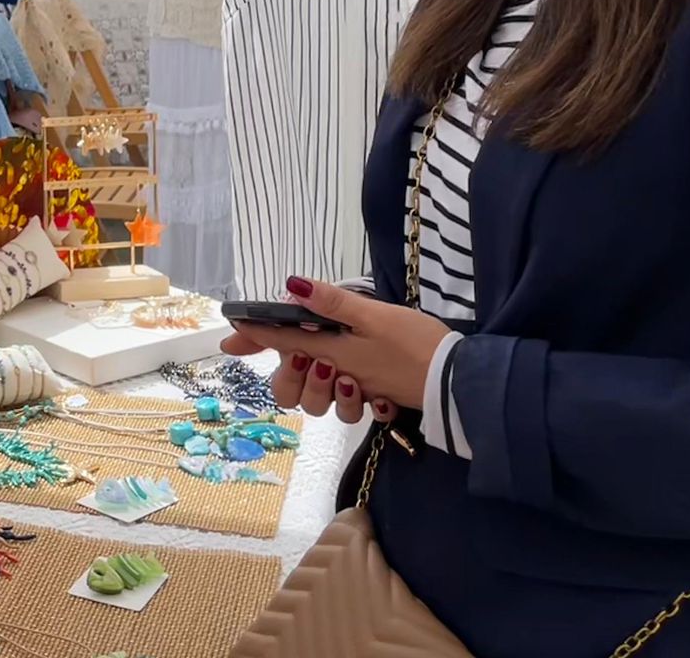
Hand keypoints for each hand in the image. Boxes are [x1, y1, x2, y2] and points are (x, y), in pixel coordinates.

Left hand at [226, 277, 446, 412]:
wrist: (458, 381)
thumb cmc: (416, 343)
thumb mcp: (374, 314)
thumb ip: (333, 303)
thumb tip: (291, 285)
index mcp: (334, 351)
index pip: (284, 339)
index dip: (256, 333)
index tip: (231, 330)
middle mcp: (339, 373)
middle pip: (294, 384)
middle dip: (286, 372)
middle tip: (299, 352)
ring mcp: (358, 387)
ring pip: (320, 398)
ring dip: (317, 385)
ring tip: (331, 365)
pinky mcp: (377, 395)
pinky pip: (349, 403)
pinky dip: (347, 396)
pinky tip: (357, 382)